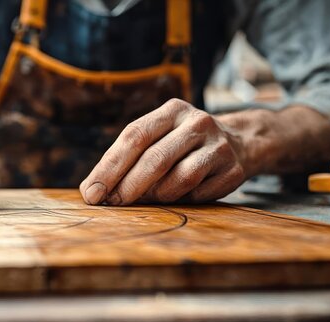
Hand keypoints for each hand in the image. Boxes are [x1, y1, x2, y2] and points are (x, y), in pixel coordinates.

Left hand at [79, 99, 246, 204]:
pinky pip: (199, 194)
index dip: (110, 166)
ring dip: (156, 196)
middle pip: (155, 159)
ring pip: (178, 180)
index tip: (91, 191)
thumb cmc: (181, 145)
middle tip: (111, 204)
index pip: (134, 136)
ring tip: (147, 198)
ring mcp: (219, 146)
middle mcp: (197, 123)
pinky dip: (183, 200)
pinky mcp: (233, 170)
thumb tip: (90, 189)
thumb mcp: (157, 138)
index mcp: (172, 110)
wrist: (239, 143)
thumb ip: (126, 158)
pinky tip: (179, 196)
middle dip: (127, 186)